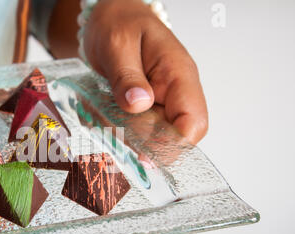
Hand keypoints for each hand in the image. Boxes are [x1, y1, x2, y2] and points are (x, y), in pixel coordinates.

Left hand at [84, 0, 207, 143]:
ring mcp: (159, 100)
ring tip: (103, 125)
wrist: (107, 17)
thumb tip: (139, 104)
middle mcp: (173, 92)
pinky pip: (137, 128)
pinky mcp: (144, 106)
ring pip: (152, 136)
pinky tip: (102, 120)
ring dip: (128, 138)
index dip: (174, 145)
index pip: (193, 122)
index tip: (144, 155)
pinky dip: (119, 129)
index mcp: (178, 74)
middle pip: (172, 136)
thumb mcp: (117, 45)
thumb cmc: (118, 23)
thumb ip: (127, 76)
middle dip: (144, 145)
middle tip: (114, 140)